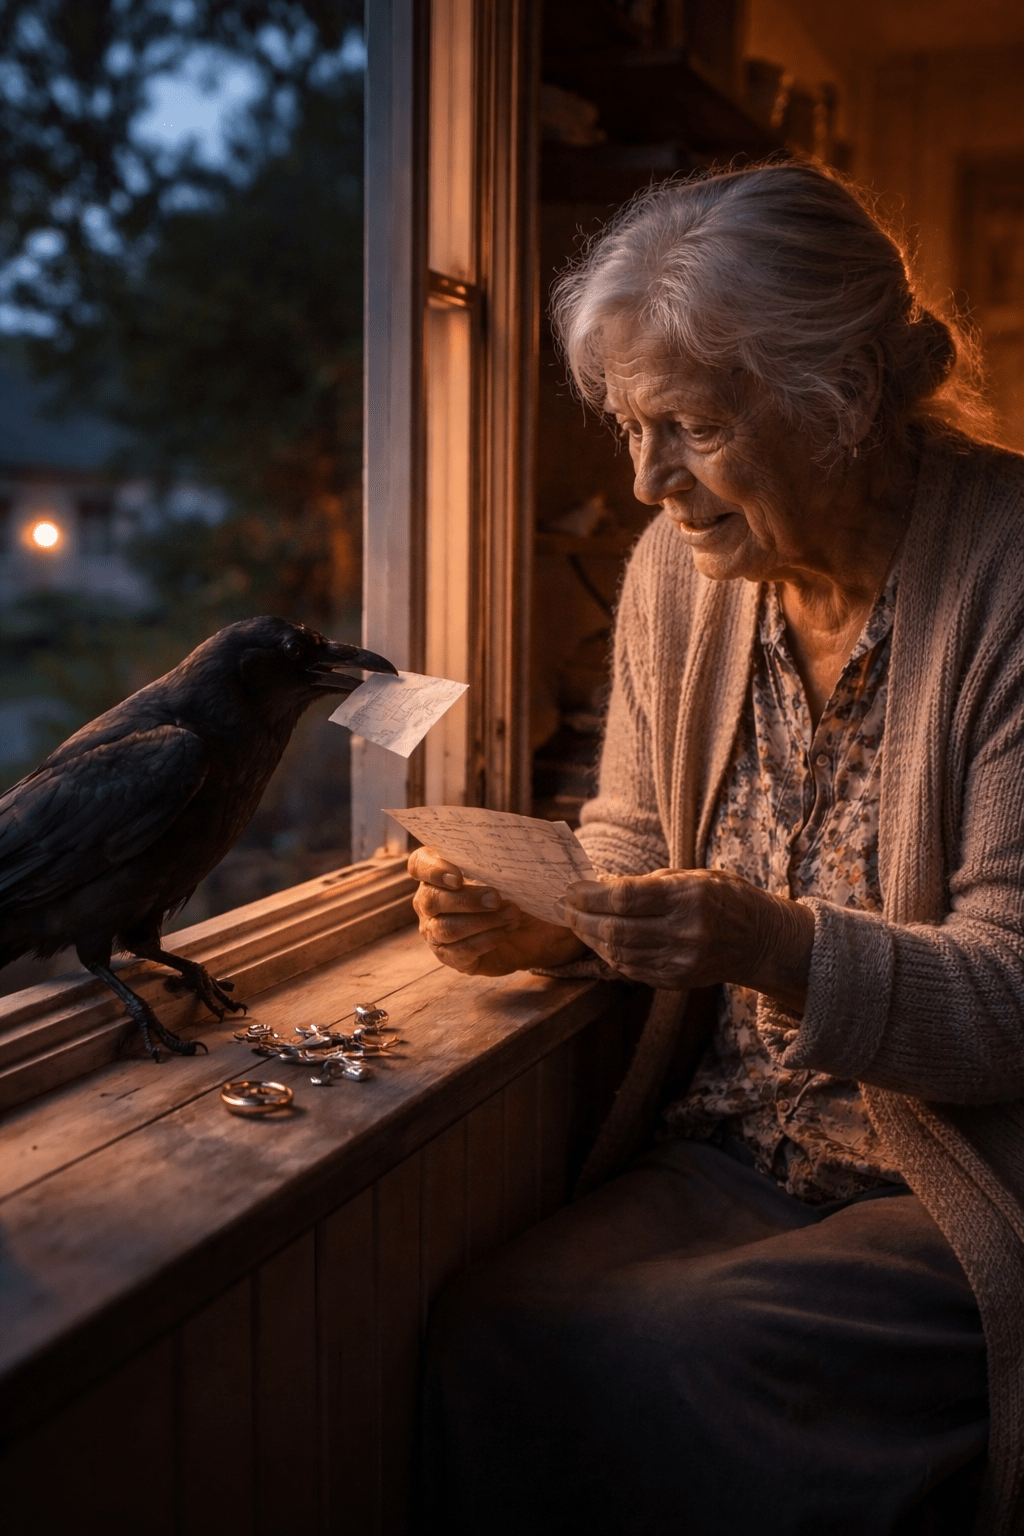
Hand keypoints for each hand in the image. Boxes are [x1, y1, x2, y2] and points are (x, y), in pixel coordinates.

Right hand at [409, 847, 587, 976]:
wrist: (534, 929)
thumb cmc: (517, 892)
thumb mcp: (512, 872)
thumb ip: (501, 860)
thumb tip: (510, 851)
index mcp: (438, 872)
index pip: (419, 864)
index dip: (433, 870)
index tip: (458, 877)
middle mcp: (429, 901)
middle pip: (433, 899)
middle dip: (467, 899)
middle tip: (497, 898)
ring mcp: (436, 931)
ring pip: (447, 928)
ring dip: (482, 921)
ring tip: (512, 914)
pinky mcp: (450, 956)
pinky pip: (460, 950)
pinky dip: (486, 939)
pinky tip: (506, 931)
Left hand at [558, 867, 813, 1007]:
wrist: (760, 940)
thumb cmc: (725, 898)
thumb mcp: (693, 876)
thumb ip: (648, 883)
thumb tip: (601, 885)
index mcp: (690, 899)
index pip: (625, 899)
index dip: (591, 895)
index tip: (571, 888)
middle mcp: (685, 933)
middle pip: (616, 929)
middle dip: (582, 918)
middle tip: (563, 906)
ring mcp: (680, 961)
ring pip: (618, 953)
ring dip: (590, 937)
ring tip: (574, 922)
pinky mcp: (676, 980)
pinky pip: (630, 969)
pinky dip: (608, 954)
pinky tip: (597, 941)